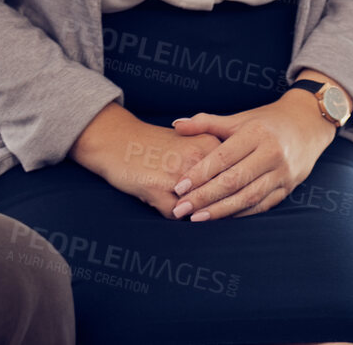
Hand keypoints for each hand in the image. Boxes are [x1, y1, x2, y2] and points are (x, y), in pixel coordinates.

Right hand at [71, 102, 221, 218]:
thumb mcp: (192, 142)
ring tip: (184, 205)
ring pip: (198, 206)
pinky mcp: (156, 189)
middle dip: (213, 204)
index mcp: (210, 144)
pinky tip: (162, 200)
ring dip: (192, 209)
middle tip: (204, 207)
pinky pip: (174, 214)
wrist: (117, 139)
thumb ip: (214, 162)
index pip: (233, 176)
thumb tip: (235, 190)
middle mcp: (197, 157)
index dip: (230, 191)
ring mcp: (177, 173)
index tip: (228, 199)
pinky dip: (171, 213)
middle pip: (218, 193)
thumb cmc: (156, 145)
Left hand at [165, 91, 335, 220]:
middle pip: (234, 180)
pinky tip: (220, 218)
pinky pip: (261, 205)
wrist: (309, 124)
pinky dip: (240, 213)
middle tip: (180, 209)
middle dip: (204, 197)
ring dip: (219, 210)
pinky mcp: (289, 186)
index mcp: (258, 133)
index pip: (223, 157)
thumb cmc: (268, 121)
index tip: (179, 187)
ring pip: (248, 196)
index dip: (199, 174)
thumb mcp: (241, 118)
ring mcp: (283, 172)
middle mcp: (273, 152)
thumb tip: (177, 125)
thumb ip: (208, 122)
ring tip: (195, 218)